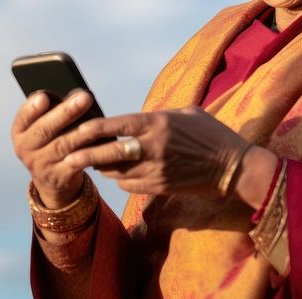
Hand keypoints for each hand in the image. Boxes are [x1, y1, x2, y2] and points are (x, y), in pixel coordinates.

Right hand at [11, 89, 96, 207]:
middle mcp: (26, 149)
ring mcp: (42, 165)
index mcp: (20, 132)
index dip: (32, 108)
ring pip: (62, 145)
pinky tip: (100, 141)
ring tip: (97, 118)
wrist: (52, 179)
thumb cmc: (50, 142)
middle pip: (44, 129)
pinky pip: (76, 162)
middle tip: (84, 97)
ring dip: (81, 130)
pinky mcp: (60, 176)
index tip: (44, 97)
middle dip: (65, 112)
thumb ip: (51, 112)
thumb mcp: (42, 128)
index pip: (23, 118)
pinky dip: (88, 151)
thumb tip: (76, 95)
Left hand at [63, 106, 274, 203]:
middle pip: (108, 154)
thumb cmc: (210, 133)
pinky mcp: (161, 187)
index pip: (115, 125)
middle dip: (85, 155)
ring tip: (91, 162)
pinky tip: (118, 174)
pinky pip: (130, 186)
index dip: (92, 128)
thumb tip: (136, 119)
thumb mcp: (185, 113)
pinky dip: (121, 180)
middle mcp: (153, 147)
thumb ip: (157, 116)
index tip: (76, 128)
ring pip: (116, 173)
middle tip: (67, 155)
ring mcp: (156, 170)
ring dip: (102, 168)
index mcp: (157, 123)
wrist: (233, 166)